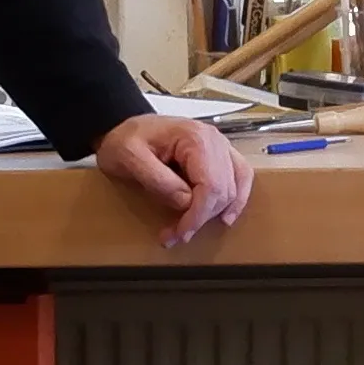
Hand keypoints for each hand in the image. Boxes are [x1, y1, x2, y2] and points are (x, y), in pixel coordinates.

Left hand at [92, 110, 252, 247]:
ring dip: (216, 213)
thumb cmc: (124, 140)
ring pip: (235, 186)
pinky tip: (225, 216)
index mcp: (194, 138)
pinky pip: (240, 177)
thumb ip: (158, 180)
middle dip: (201, 218)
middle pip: (224, 189)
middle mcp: (214, 139)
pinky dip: (236, 198)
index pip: (210, 185)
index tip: (179, 233)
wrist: (123, 129)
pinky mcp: (219, 154)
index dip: (197, 215)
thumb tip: (186, 202)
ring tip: (192, 229)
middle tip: (175, 235)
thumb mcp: (130, 158)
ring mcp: (219, 146)